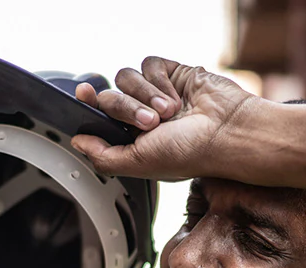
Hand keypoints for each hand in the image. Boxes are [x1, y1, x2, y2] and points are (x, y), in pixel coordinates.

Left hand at [71, 56, 256, 180]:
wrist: (227, 132)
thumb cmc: (192, 153)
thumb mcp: (139, 164)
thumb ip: (103, 156)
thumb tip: (78, 142)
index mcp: (134, 139)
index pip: (100, 117)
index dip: (88, 105)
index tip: (83, 96)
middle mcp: (143, 116)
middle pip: (111, 97)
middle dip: (127, 109)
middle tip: (151, 123)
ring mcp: (158, 93)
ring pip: (127, 78)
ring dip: (146, 95)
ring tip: (169, 112)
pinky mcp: (173, 73)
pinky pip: (149, 65)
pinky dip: (159, 80)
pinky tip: (176, 96)